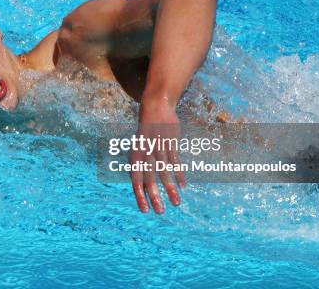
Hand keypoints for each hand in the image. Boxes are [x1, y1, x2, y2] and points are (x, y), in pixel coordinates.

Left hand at [131, 99, 185, 213]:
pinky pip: (175, 161)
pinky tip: (183, 186)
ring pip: (164, 172)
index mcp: (136, 154)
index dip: (140, 195)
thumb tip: (141, 181)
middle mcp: (146, 152)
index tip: (145, 210)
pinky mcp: (171, 141)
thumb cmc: (146, 129)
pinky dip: (179, 174)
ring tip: (176, 203)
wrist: (155, 105)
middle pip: (149, 178)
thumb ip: (141, 162)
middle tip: (160, 212)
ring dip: (171, 188)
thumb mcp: (139, 145)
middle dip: (155, 196)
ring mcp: (158, 146)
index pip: (135, 179)